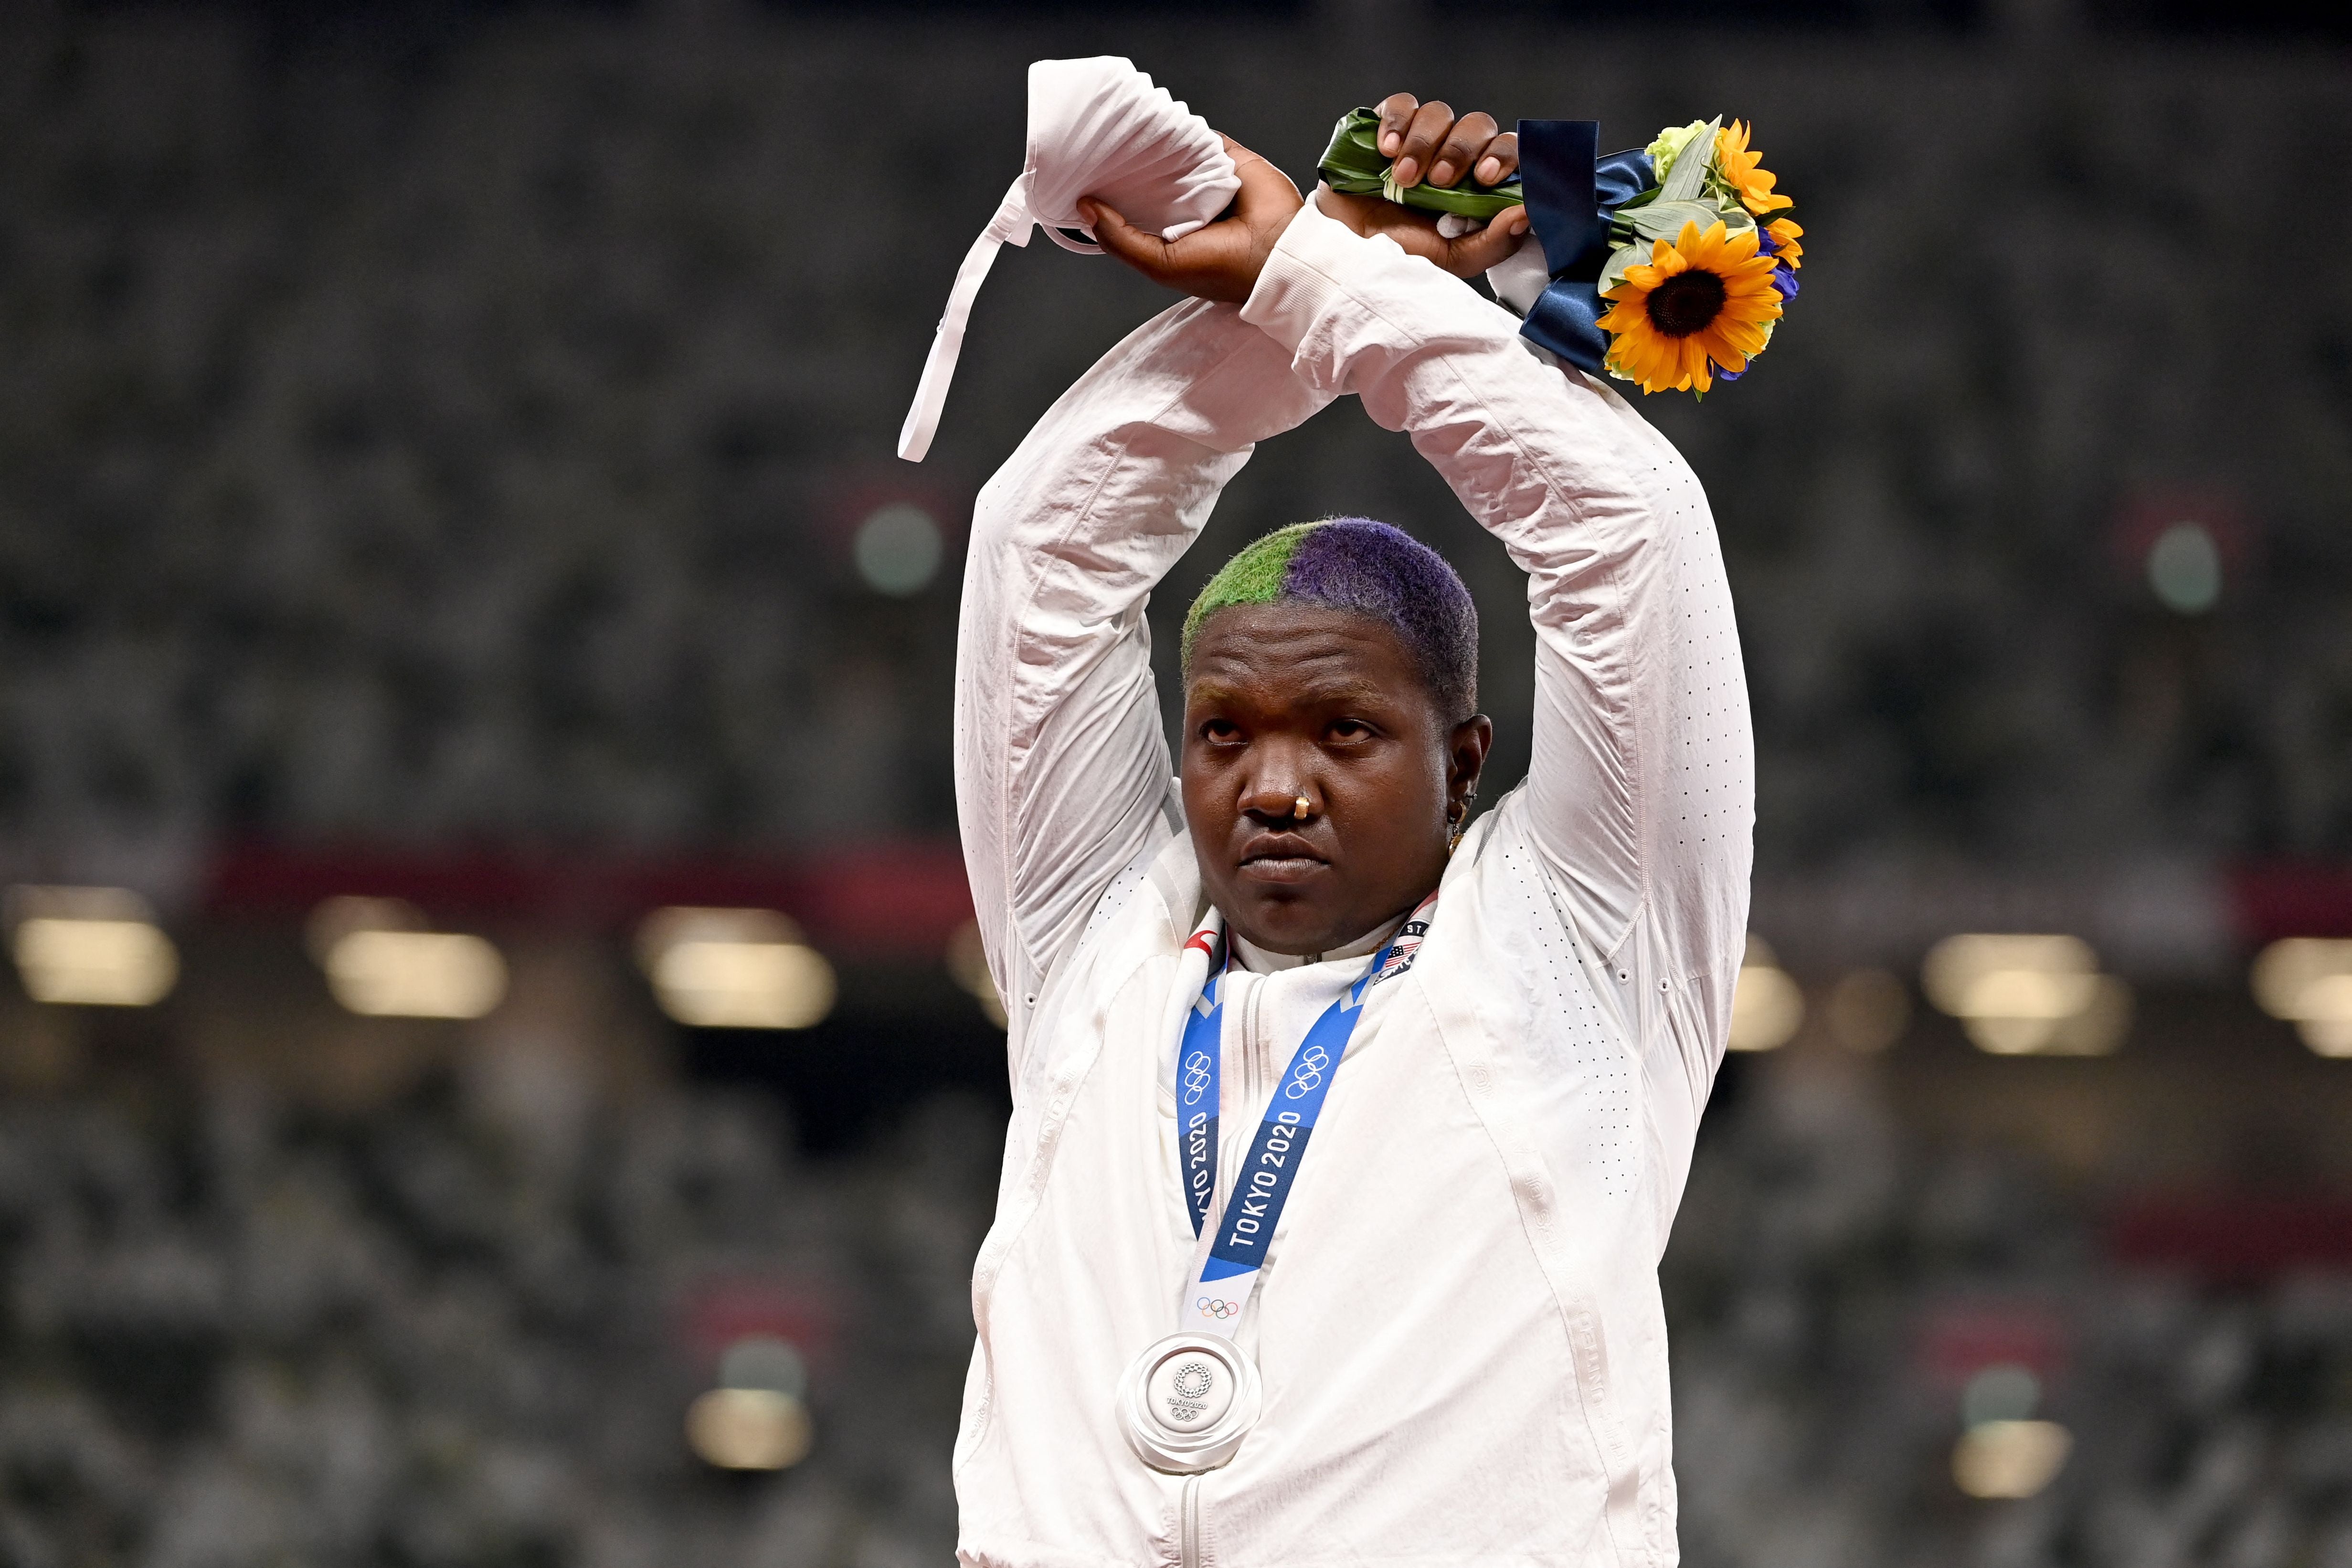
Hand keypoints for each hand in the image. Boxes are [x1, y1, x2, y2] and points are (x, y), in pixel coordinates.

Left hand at [1080, 137, 1303, 303]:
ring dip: (1151, 143)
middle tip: (1096, 148)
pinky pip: (1200, 137)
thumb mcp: (1158, 263)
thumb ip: (1119, 238)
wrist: (1277, 253)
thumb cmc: (1220, 267)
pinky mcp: (1228, 158)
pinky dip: (1182, 129)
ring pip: (1171, 153)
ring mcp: (1207, 180)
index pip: (1131, 208)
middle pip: (1147, 177)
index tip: (1083, 179)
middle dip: (1124, 165)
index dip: (1107, 195)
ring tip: (1123, 131)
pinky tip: (1159, 122)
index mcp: (1168, 234)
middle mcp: (1186, 206)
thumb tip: (1085, 206)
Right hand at [1317, 93, 1529, 278]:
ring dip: (1424, 144)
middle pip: (1477, 125)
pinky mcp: (1384, 125)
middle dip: (1460, 151)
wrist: (1340, 252)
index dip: (1503, 156)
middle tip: (1438, 180)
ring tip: (1403, 178)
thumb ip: (1492, 243)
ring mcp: (1418, 138)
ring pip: (1440, 113)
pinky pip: (1401, 104)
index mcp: (1474, 183)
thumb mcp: (1449, 260)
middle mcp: (1450, 155)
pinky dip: (1397, 122)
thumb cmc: (1395, 256)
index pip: (1506, 152)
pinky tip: (1386, 151)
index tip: (1486, 179)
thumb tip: (1527, 214)